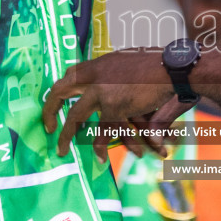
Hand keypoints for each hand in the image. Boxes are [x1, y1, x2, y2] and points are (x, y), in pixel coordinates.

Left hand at [44, 51, 186, 159]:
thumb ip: (112, 75)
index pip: (69, 75)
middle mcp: (94, 75)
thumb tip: (103, 88)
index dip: (59, 90)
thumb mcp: (126, 63)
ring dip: (67, 136)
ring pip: (76, 117)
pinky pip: (103, 131)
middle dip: (49, 111)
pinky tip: (99, 157)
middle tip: (48, 129)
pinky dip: (101, 146)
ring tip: (61, 150)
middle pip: (60, 91)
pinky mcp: (115, 106)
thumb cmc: (156, 65)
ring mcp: (102, 91)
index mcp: (97, 64)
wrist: (172, 67)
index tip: (55, 102)